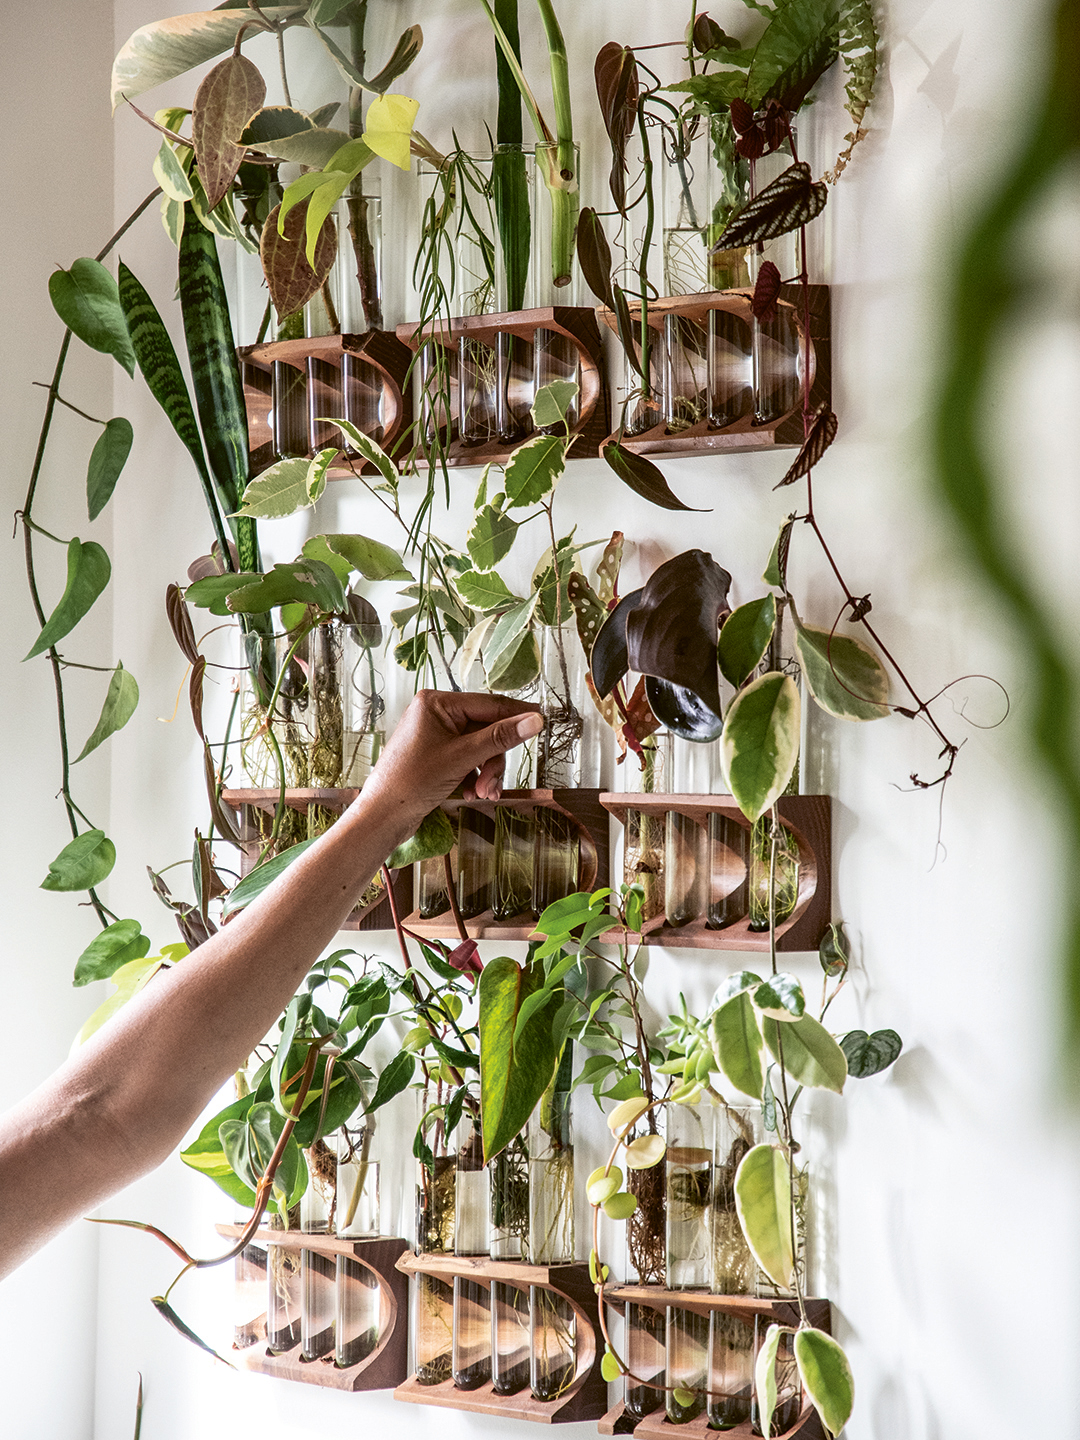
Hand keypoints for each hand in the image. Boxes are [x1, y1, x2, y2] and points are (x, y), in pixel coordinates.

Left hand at [360, 691, 544, 832]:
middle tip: (491, 784)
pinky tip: (470, 795)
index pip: (489, 705)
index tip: (543, 721)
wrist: (382, 816)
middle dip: (493, 760)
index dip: (518, 715)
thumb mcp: (462, 758)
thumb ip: (501, 738)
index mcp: (437, 703)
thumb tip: (535, 720)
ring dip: (485, 772)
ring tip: (481, 794)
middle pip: (486, 730)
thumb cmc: (412, 782)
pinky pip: (468, 759)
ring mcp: (436, 735)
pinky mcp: (436, 756)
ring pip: (480, 748)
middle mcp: (436, 714)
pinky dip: (474, 777)